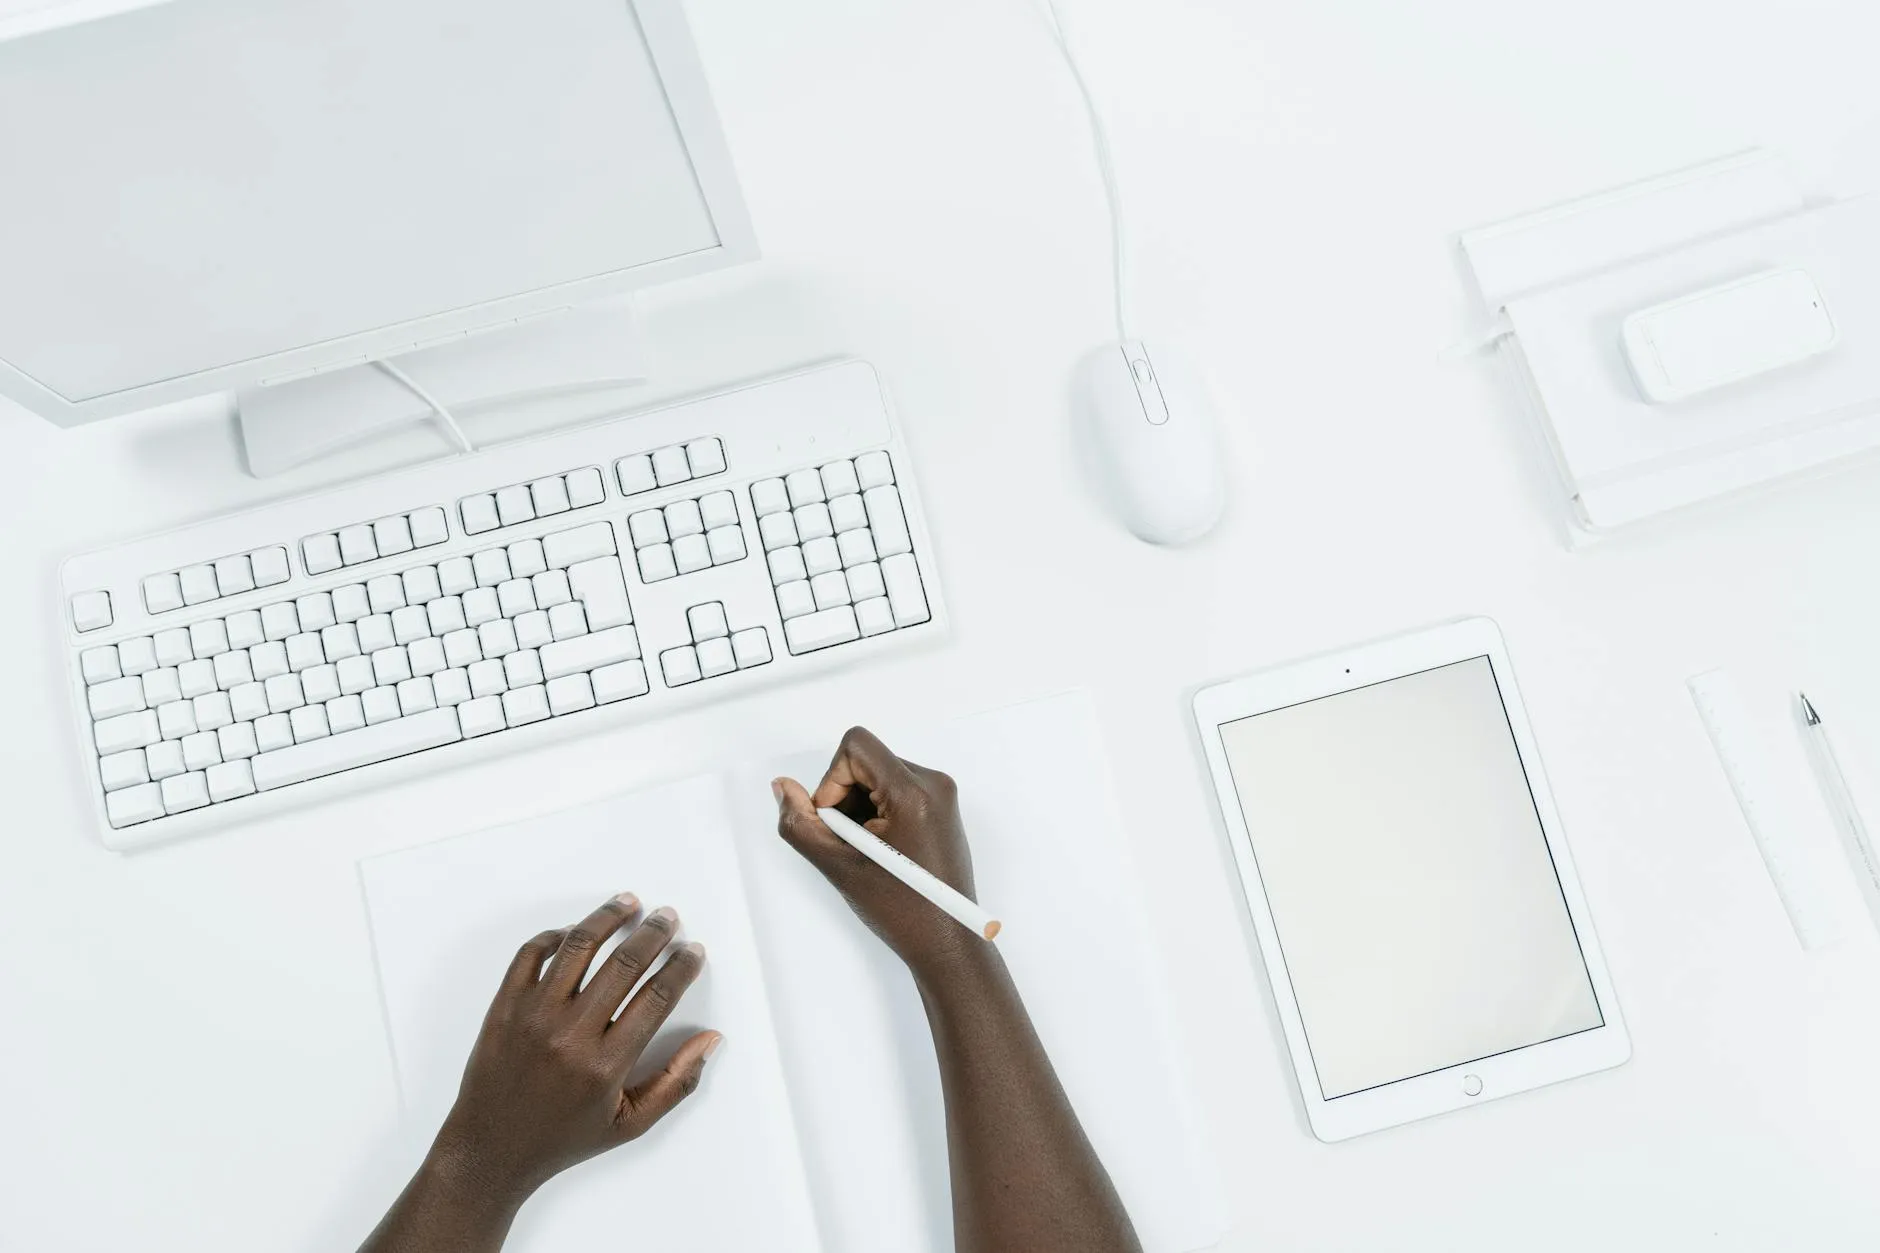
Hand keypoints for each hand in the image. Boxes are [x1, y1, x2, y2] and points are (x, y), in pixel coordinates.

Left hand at [430, 894, 720, 1201]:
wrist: (490, 1149)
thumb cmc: (563, 1139)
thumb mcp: (630, 1124)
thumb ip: (676, 1082)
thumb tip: (711, 1040)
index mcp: (605, 1065)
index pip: (656, 997)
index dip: (682, 967)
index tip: (693, 951)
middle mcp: (570, 1034)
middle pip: (624, 963)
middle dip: (654, 933)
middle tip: (668, 918)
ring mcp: (533, 1015)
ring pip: (578, 946)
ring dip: (608, 918)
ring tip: (628, 903)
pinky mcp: (504, 1006)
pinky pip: (530, 953)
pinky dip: (554, 935)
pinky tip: (575, 931)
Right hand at [774, 727, 981, 981]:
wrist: (947, 942)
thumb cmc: (902, 910)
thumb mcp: (838, 867)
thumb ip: (801, 823)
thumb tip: (783, 787)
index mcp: (914, 793)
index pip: (856, 746)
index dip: (832, 780)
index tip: (836, 821)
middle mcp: (934, 784)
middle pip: (867, 761)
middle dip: (845, 797)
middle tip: (850, 843)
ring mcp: (941, 796)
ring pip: (878, 776)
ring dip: (860, 808)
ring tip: (867, 852)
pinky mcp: (941, 808)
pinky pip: (896, 791)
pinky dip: (877, 813)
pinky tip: (882, 851)